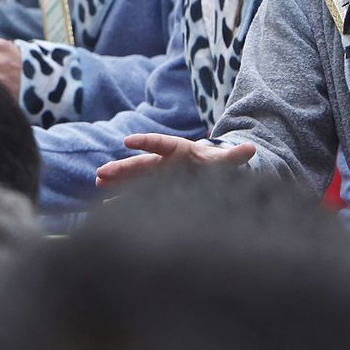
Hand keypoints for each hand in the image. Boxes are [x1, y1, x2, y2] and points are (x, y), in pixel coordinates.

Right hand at [94, 133, 255, 186]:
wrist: (209, 174)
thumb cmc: (215, 166)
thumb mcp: (224, 162)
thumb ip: (233, 156)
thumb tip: (251, 149)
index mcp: (179, 151)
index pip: (160, 144)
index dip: (145, 142)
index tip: (128, 141)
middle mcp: (164, 163)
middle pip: (141, 164)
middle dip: (122, 168)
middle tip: (102, 172)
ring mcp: (156, 177)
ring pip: (133, 178)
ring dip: (116, 180)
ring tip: (98, 182)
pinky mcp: (153, 191)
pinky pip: (134, 194)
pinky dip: (120, 200)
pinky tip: (105, 207)